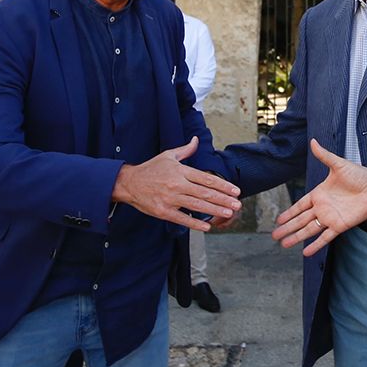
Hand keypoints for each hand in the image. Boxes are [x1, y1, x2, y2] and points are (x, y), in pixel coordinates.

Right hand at [111, 137, 240, 231]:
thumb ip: (186, 150)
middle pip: (205, 193)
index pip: (207, 178)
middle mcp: (177, 184)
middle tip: (238, 205)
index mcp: (181, 171)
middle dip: (224, 199)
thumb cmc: (150, 169)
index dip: (223, 185)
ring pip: (197, 205)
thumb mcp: (168, 156)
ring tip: (229, 213)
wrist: (128, 183)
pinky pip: (182, 218)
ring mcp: (170, 198)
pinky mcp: (163, 211)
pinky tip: (207, 226)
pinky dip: (195, 223)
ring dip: (215, 210)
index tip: (236, 191)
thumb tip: (196, 140)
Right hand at [273, 139, 366, 256]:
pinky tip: (305, 252)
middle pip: (300, 220)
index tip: (278, 220)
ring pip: (309, 230)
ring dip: (296, 237)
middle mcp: (322, 207)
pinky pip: (325, 237)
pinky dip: (316, 245)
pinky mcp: (340, 225)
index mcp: (319, 194)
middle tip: (274, 236)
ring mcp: (330, 218)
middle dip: (287, 228)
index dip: (289, 213)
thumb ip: (324, 156)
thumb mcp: (339, 164)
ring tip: (284, 244)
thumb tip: (313, 141)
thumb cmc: (359, 175)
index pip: (299, 205)